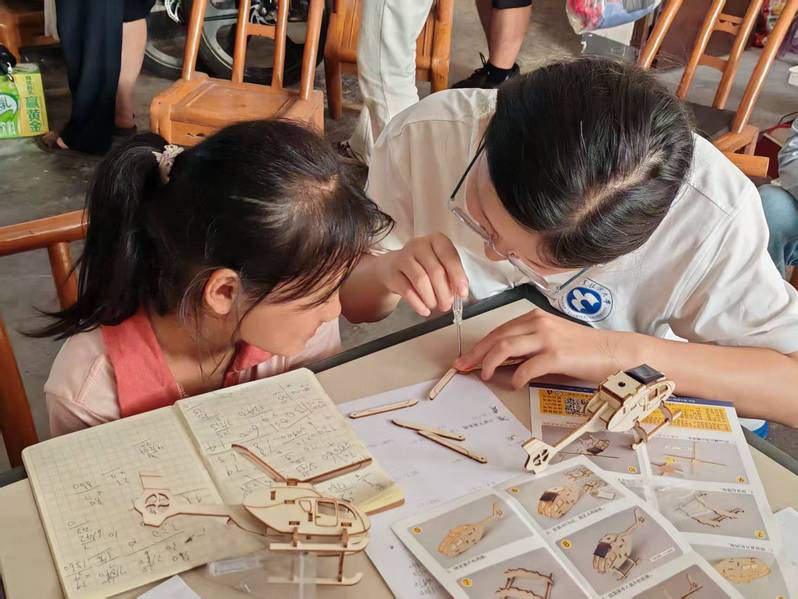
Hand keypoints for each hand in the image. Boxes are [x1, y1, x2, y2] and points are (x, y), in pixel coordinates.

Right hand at [376, 233, 467, 315]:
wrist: (395, 267)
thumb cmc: (424, 266)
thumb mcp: (441, 264)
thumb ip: (452, 276)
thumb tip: (459, 292)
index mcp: (436, 240)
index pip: (449, 256)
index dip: (457, 276)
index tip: (462, 293)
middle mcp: (419, 245)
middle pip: (435, 271)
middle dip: (444, 292)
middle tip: (447, 305)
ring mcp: (403, 257)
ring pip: (421, 281)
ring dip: (431, 299)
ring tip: (435, 306)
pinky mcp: (392, 273)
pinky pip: (407, 291)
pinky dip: (418, 304)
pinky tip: (424, 310)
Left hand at [453, 309, 631, 386]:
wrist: (615, 352)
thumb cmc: (585, 350)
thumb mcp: (553, 341)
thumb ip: (529, 347)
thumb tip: (502, 362)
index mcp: (536, 318)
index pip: (499, 331)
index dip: (479, 345)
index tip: (466, 358)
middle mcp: (539, 324)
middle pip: (497, 337)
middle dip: (476, 354)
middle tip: (463, 367)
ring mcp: (547, 338)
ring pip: (505, 347)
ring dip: (489, 363)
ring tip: (484, 376)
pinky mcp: (556, 355)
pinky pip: (527, 367)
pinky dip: (516, 377)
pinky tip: (515, 384)